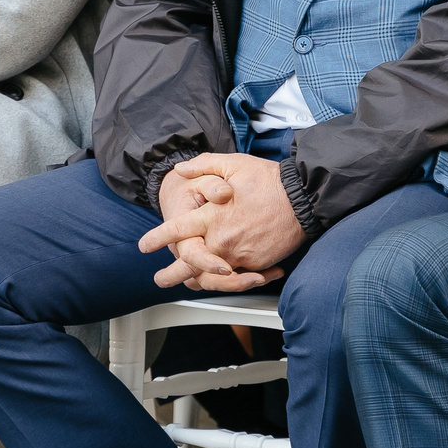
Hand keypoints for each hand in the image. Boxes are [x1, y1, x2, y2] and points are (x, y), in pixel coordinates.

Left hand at [140, 152, 304, 290]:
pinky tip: (222, 277)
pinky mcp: (255, 263)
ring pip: (210, 276)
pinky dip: (228, 279)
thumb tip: (179, 169)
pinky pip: (236, 277)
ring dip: (197, 282)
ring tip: (188, 284)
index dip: (157, 238)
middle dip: (170, 274)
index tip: (144, 245)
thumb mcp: (233, 163)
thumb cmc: (268, 179)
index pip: (176, 230)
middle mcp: (221, 238)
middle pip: (188, 264)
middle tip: (160, 280)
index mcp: (211, 215)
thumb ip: (203, 165)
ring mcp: (239, 254)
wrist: (303, 198)